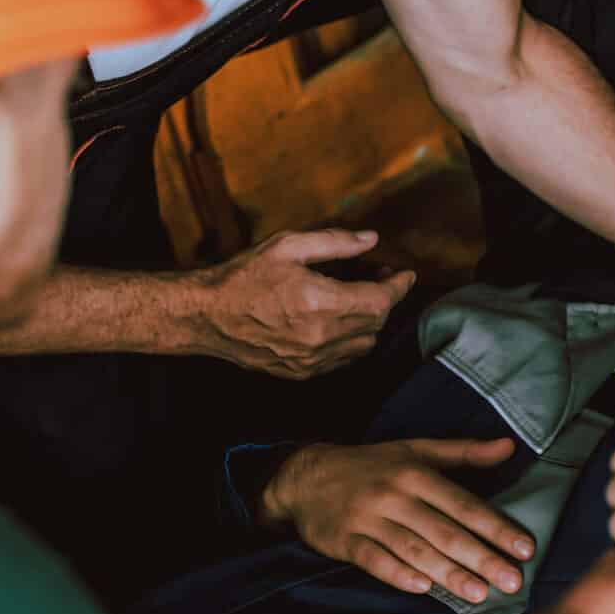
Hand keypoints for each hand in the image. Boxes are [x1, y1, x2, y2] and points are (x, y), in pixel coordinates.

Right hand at [191, 229, 414, 379]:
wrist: (209, 316)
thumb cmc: (245, 278)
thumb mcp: (288, 246)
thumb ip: (335, 243)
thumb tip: (371, 240)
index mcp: (320, 302)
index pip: (380, 300)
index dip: (398, 287)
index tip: (405, 275)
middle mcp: (320, 336)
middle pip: (376, 323)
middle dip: (384, 300)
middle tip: (379, 278)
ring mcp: (312, 360)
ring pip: (363, 345)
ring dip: (370, 322)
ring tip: (359, 299)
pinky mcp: (302, 372)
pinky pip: (343, 360)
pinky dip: (351, 341)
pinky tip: (340, 321)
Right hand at [262, 439, 535, 602]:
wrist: (306, 476)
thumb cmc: (371, 466)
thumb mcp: (415, 450)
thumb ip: (464, 452)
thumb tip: (509, 446)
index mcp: (415, 473)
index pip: (464, 504)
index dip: (496, 527)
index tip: (525, 549)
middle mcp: (394, 494)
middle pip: (443, 530)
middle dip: (480, 557)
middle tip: (511, 582)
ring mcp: (367, 518)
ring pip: (413, 548)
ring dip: (447, 572)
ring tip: (478, 594)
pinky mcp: (344, 539)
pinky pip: (373, 559)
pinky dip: (397, 573)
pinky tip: (422, 588)